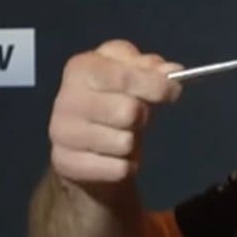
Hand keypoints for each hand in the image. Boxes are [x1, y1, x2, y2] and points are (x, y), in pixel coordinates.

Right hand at [48, 40, 182, 188]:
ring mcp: (62, 133)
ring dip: (132, 142)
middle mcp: (66, 99)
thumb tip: (172, 71)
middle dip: (142, 115)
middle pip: (128, 111)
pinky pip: (118, 169)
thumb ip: (152, 68)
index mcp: (81, 68)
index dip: (155, 85)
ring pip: (124, 143)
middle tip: (137, 116)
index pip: (124, 76)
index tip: (173, 90)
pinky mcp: (67, 163)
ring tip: (121, 134)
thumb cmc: (113, 98)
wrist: (83, 139)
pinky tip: (114, 156)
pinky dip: (126, 166)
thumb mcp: (130, 73)